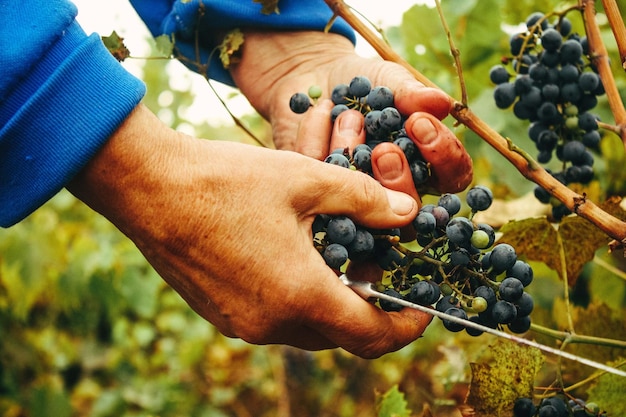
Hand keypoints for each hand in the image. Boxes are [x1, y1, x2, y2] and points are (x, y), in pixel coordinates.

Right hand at [67, 104, 431, 357]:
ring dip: (328, 304)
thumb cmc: (227, 180)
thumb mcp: (306, 179)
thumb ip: (364, 199)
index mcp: (300, 294)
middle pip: (338, 335)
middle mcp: (271, 323)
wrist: (148, 187)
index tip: (421, 312)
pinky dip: (294, 301)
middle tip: (374, 269)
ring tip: (333, 259)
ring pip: (304, 329)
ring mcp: (241, 324)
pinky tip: (289, 260)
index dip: (404, 329)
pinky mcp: (219, 315)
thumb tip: (406, 211)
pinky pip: (272, 320)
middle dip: (366, 311)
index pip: (370, 336)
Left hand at [229, 30, 471, 195]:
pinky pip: (320, 185)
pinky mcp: (317, 195)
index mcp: (427, 164)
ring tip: (348, 119)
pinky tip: (321, 112)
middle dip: (399, 179)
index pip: (453, 176)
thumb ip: (412, 94)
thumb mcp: (389, 80)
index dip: (443, 155)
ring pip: (365, 210)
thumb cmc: (364, 81)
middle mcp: (395, 190)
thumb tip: (442, 104)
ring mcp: (354, 199)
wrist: (314, 73)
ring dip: (358, 166)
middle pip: (412, 209)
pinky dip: (319, 143)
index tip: (419, 122)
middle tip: (384, 150)